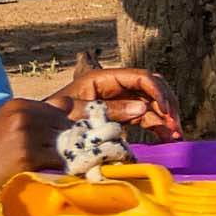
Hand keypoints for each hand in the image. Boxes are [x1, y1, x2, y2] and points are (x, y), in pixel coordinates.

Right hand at [0, 94, 70, 215]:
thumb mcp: (7, 126)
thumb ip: (37, 115)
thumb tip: (70, 104)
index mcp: (18, 105)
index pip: (61, 108)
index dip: (61, 128)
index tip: (50, 142)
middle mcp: (23, 115)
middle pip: (65, 126)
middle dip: (64, 143)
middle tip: (47, 159)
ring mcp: (26, 135)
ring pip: (65, 145)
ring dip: (60, 159)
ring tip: (42, 168)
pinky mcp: (28, 156)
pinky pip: (59, 163)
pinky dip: (56, 172)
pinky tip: (41, 176)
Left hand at [44, 61, 182, 140]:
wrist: (40, 136)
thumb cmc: (52, 121)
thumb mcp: (79, 114)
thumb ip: (110, 110)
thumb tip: (143, 111)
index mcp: (104, 79)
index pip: (141, 77)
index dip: (158, 92)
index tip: (167, 112)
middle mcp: (116, 86)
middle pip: (153, 87)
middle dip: (168, 105)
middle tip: (175, 127)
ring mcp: (120, 100)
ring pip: (154, 103)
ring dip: (167, 118)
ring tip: (176, 137)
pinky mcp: (122, 115)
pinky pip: (147, 118)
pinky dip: (159, 127)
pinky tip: (167, 138)